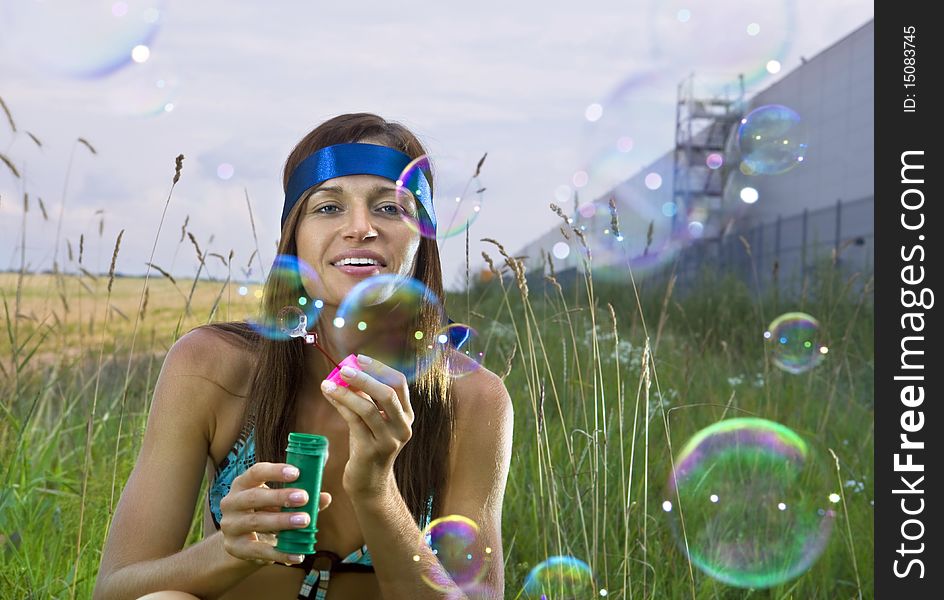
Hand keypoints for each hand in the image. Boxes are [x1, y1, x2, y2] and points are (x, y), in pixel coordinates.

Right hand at [219, 462, 331, 566]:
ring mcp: (230, 525)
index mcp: (243, 484)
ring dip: (282, 521)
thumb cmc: (266, 513)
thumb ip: (301, 499)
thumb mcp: (280, 504)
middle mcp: (231, 502)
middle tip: (304, 498)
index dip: (275, 471)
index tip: (296, 473)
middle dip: (280, 497)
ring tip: (305, 521)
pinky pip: (258, 550)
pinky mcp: (234, 547)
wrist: (243, 542)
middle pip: (255, 497)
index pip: (256, 472)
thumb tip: (325, 497)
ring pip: (256, 521)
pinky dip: (280, 553)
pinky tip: (297, 555)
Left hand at [320, 354, 412, 498]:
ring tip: (328, 383)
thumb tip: (345, 372)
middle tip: (344, 369)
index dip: (379, 368)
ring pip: (368, 408)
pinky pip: (354, 421)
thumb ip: (364, 397)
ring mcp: (388, 440)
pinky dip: (340, 405)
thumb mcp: (371, 420)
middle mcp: (402, 427)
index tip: (359, 359)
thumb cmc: (368, 445)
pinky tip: (329, 395)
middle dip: (365, 378)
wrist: (369, 483)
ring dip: (346, 392)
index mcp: (406, 415)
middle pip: (387, 394)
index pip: (398, 384)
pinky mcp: (371, 450)